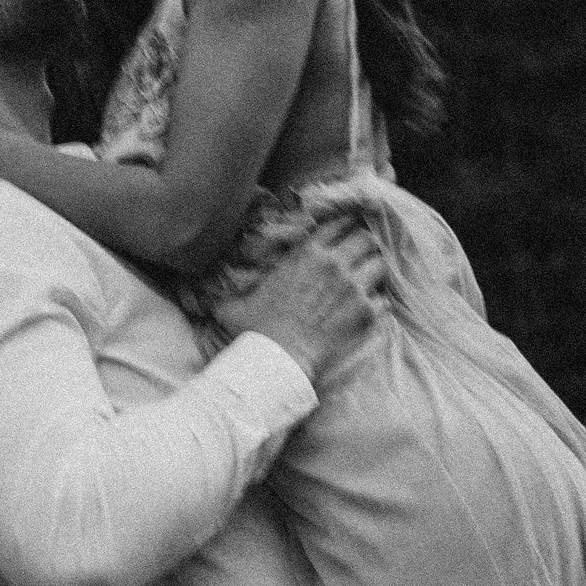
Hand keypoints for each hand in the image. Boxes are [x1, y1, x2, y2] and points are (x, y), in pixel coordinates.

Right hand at [219, 217, 385, 387]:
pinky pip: (383, 299)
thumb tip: (202, 296)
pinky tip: (368, 310)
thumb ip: (228, 292)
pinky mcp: (365, 313)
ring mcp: (353, 287)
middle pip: (365, 238)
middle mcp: (334, 263)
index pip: (338, 224)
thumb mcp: (237, 303)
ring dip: (373, 272)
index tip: (344, 234)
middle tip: (358, 258)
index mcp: (308, 253)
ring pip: (379, 264)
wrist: (280, 361)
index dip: (344, 228)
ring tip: (367, 282)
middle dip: (363, 247)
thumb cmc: (258, 331)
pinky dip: (377, 303)